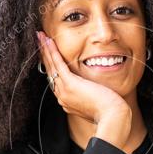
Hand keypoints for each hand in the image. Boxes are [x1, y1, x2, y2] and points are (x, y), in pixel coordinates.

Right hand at [37, 31, 131, 147]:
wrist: (112, 117)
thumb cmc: (109, 111)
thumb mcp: (96, 102)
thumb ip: (90, 94)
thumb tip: (93, 89)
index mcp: (67, 100)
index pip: (56, 78)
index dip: (51, 64)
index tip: (48, 53)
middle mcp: (62, 96)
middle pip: (50, 71)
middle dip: (45, 54)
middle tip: (40, 39)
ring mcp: (64, 91)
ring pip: (51, 66)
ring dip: (45, 49)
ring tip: (40, 36)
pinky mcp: (70, 84)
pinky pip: (58, 64)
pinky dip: (52, 51)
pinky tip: (48, 41)